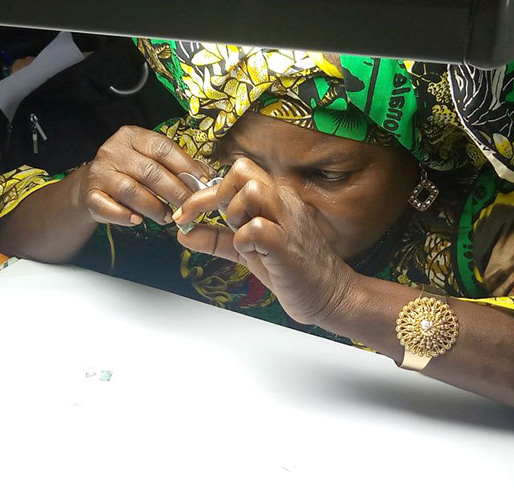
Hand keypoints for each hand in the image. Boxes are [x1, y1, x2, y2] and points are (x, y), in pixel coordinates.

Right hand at [73, 126, 211, 226]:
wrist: (90, 186)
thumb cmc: (129, 173)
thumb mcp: (151, 161)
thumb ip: (177, 166)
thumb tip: (207, 176)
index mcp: (133, 137)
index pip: (163, 148)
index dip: (186, 166)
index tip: (204, 183)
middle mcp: (114, 151)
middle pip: (150, 171)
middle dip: (175, 191)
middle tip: (190, 206)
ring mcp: (100, 173)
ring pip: (132, 191)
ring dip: (155, 207)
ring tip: (169, 217)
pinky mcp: (90, 196)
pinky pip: (109, 208)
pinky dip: (125, 216)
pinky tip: (138, 220)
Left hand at [172, 158, 357, 325]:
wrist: (329, 295)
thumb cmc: (292, 271)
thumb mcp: (247, 250)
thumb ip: (217, 239)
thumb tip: (184, 233)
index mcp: (273, 199)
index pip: (234, 175)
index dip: (203, 193)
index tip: (185, 214)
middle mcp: (282, 202)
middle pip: (242, 169)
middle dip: (219, 196)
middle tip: (221, 224)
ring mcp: (287, 221)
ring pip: (251, 190)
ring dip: (234, 214)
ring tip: (242, 239)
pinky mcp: (287, 245)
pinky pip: (257, 227)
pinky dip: (244, 240)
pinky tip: (253, 254)